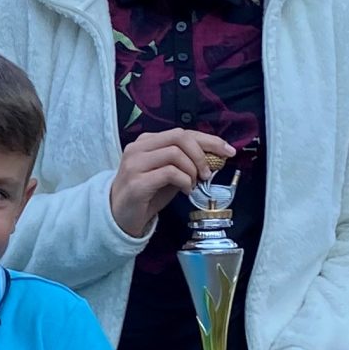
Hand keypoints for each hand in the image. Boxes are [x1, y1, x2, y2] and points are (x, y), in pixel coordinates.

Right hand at [110, 130, 234, 238]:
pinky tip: (186, 190)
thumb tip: (215, 157)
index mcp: (147, 142)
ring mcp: (135, 164)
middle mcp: (138, 148)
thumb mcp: (169, 174)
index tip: (228, 151)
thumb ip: (185, 162)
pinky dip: (185, 181)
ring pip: (175, 153)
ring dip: (193, 170)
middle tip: (209, 173)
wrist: (120, 217)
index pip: (182, 132)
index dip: (209, 140)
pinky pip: (170, 173)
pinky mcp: (137, 182)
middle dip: (202, 153)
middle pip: (179, 136)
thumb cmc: (147, 194)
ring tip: (194, 184)